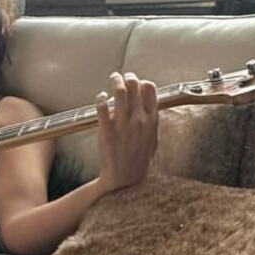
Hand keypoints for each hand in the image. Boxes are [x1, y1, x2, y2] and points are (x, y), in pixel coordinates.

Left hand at [95, 71, 158, 195]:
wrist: (125, 179)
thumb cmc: (139, 160)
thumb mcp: (153, 139)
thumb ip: (152, 121)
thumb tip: (150, 103)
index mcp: (152, 121)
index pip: (150, 90)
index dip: (143, 82)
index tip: (137, 82)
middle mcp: (139, 120)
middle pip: (134, 86)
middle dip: (128, 77)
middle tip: (122, 76)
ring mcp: (123, 125)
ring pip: (120, 92)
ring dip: (115, 81)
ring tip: (112, 79)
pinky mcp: (107, 130)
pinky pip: (102, 107)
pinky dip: (101, 97)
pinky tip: (101, 97)